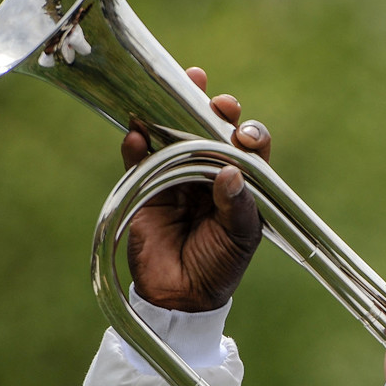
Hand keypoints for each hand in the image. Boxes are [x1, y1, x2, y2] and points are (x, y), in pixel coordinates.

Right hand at [123, 67, 270, 311]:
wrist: (180, 296)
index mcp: (241, 181)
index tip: (245, 135)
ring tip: (174, 89)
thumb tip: (229, 171)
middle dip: (213, 109)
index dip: (250, 134)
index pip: (249, 147)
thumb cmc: (220, 265)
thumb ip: (237, 205)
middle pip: (211, 129)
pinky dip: (136, 144)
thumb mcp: (239, 237)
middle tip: (214, 99)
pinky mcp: (146, 185)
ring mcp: (177, 175)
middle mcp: (210, 171)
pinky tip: (137, 133)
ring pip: (175, 133)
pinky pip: (139, 158)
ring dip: (172, 110)